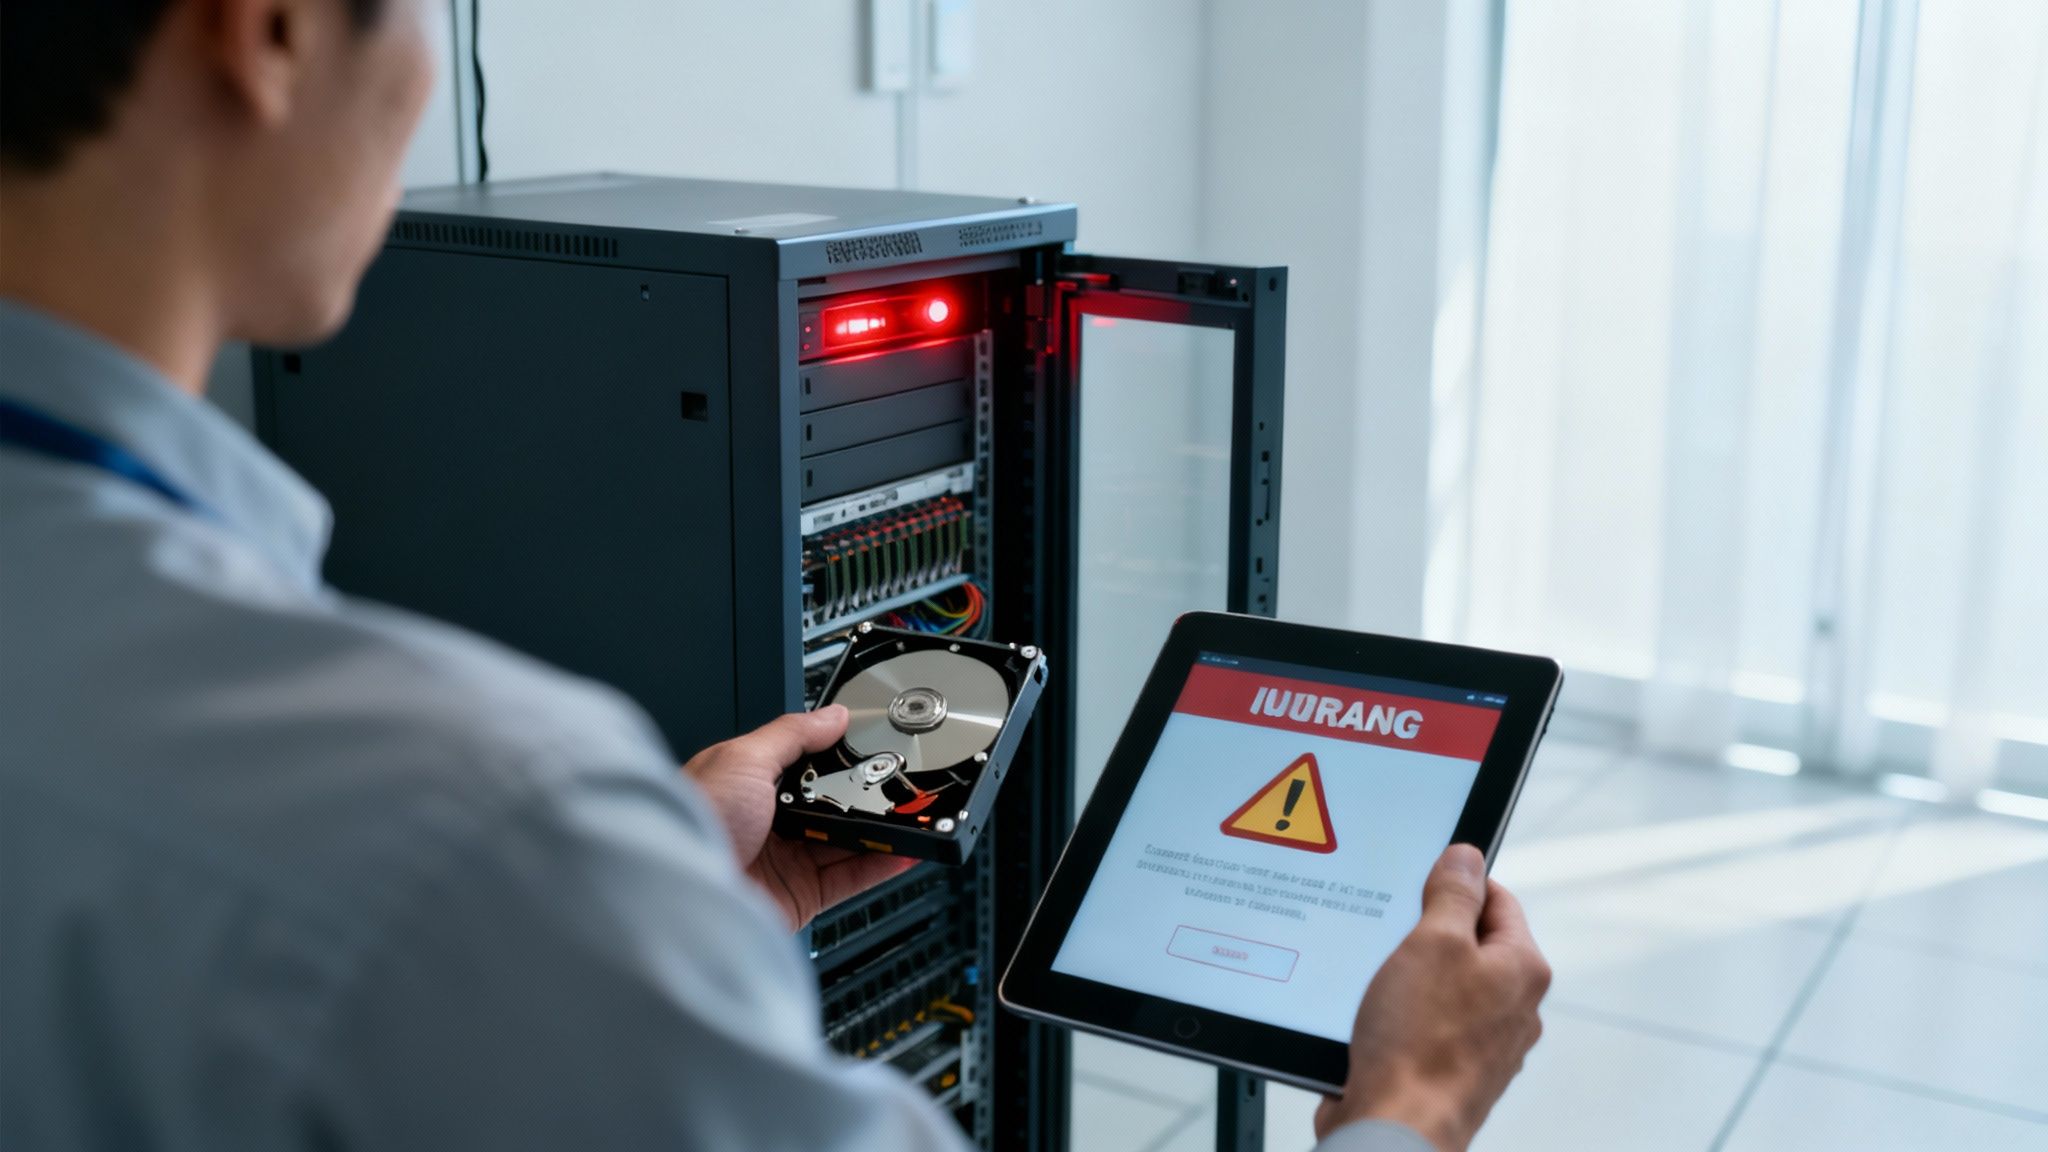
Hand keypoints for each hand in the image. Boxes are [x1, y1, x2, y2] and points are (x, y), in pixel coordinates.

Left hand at [681, 706, 915, 930]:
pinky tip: (905, 848)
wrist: (679, 893)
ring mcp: (784, 861)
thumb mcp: (743, 758)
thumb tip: (832, 715)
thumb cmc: (694, 822)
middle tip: (896, 780)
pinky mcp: (800, 895)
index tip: (870, 747)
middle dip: (863, 794)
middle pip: (829, 804)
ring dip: (879, 828)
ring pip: (846, 841)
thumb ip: (792, 734)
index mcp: (746, 784)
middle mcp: (765, 823)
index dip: (836, 755)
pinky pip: (851, 877)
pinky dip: (882, 864)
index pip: (802, 763)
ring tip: (911, 811)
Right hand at [1314, 844, 1550, 1151]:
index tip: (1418, 881)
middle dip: (1426, 933)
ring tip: (1379, 982)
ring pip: (1444, 987)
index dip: (1455, 884)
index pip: (1497, 900)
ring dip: (1408, 978)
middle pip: (1470, 944)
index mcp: (1522, 969)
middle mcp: (1514, 1008)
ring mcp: (1485, 1044)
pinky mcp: (1450, 1070)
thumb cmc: (1419, 1042)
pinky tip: (1374, 1020)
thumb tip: (1467, 858)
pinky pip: (1426, 1025)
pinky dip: (1401, 1016)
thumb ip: (1454, 894)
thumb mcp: (1432, 942)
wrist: (1397, 1128)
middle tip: (1390, 932)